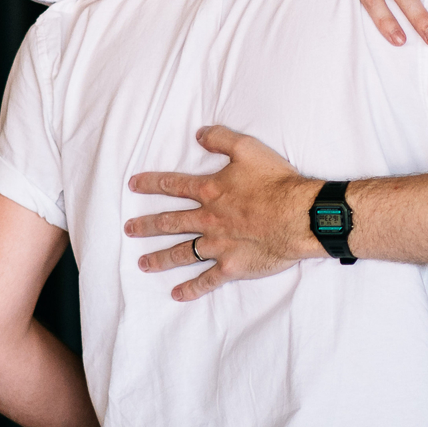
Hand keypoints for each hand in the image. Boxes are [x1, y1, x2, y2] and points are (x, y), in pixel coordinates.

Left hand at [125, 126, 321, 300]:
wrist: (299, 216)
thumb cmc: (276, 182)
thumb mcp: (248, 149)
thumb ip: (221, 138)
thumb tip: (199, 133)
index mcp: (209, 191)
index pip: (172, 186)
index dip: (151, 184)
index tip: (133, 186)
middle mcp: (207, 219)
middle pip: (169, 222)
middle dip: (146, 226)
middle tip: (128, 229)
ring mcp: (217, 245)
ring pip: (181, 253)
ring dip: (159, 258)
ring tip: (142, 263)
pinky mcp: (232, 266)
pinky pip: (206, 280)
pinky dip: (191, 288)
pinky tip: (176, 293)